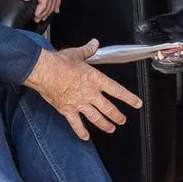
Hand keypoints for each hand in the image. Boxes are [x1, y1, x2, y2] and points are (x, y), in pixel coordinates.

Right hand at [24, 39, 143, 139]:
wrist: (45, 72)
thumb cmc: (60, 63)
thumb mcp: (77, 54)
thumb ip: (88, 50)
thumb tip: (94, 44)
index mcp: (95, 80)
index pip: (117, 91)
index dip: (129, 98)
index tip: (137, 103)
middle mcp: (90, 94)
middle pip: (109, 108)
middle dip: (117, 116)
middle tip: (122, 120)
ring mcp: (80, 103)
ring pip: (96, 118)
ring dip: (105, 125)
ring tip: (111, 129)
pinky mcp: (67, 110)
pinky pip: (76, 124)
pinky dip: (81, 131)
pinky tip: (85, 137)